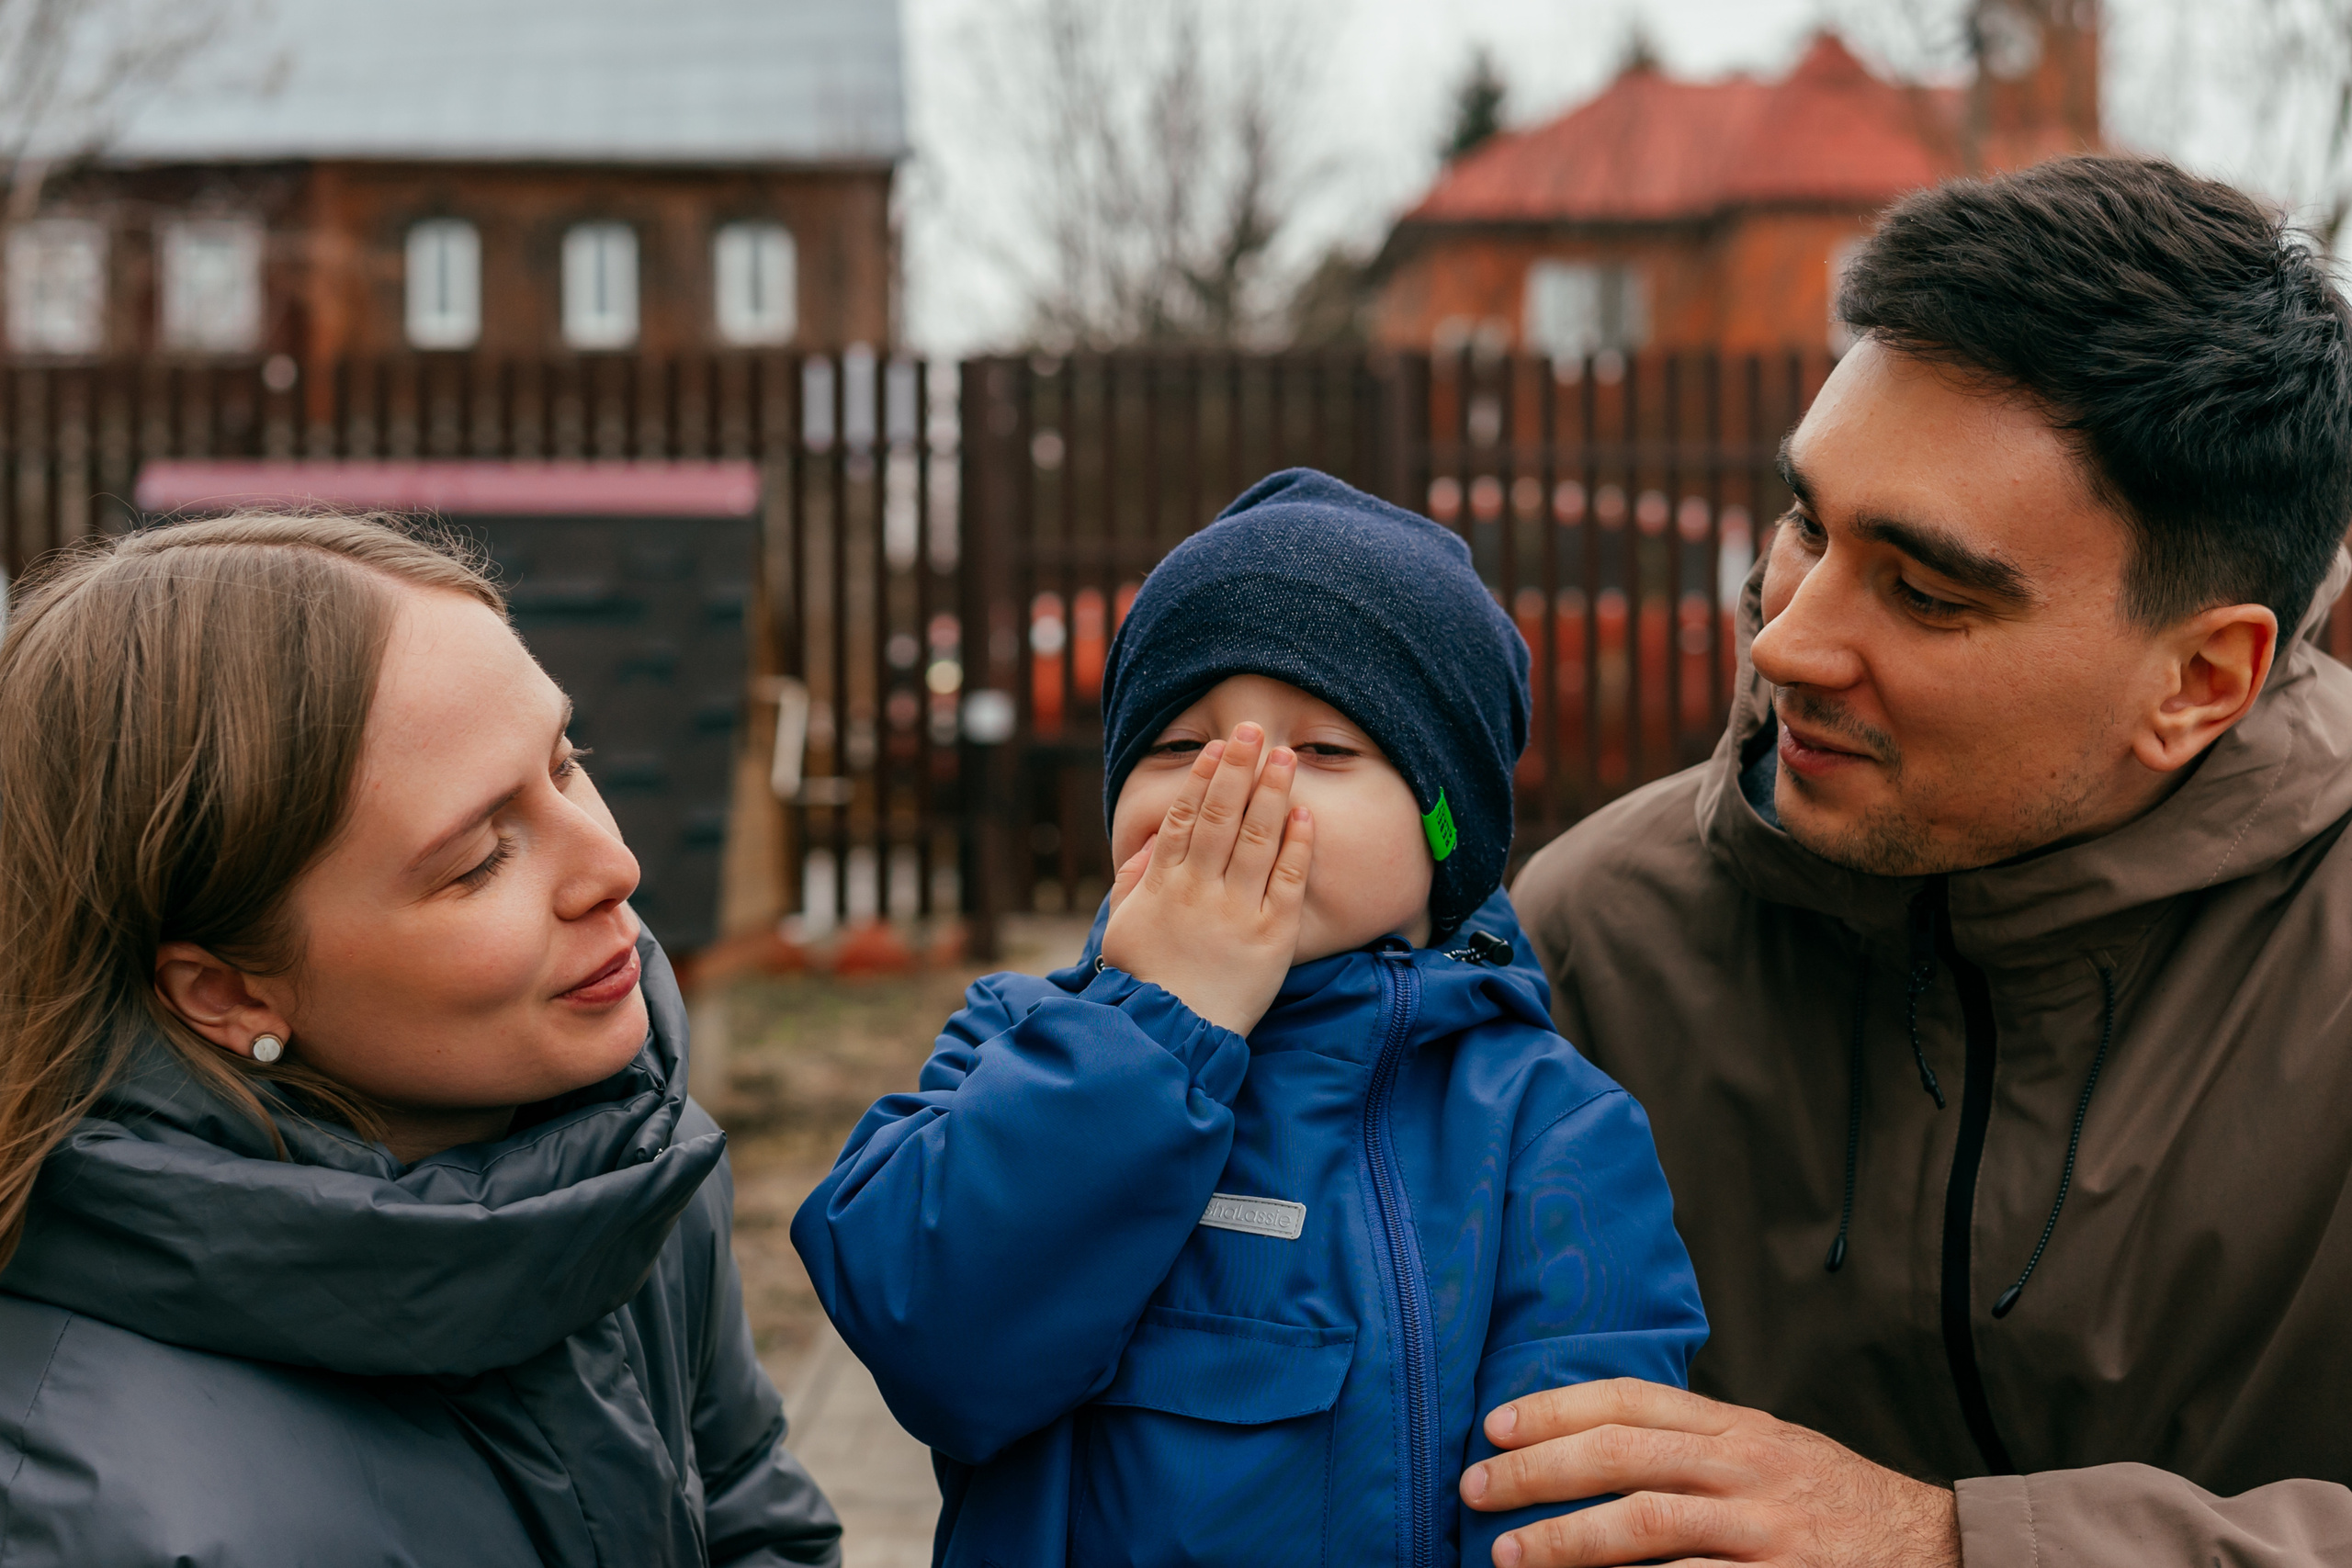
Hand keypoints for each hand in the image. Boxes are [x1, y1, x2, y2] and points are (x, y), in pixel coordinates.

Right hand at [1099, 722, 1313, 1036]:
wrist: (1171, 1037)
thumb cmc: (1143, 984)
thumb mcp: (1122, 929)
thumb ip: (1133, 884)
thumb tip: (1144, 848)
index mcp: (1163, 885)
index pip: (1183, 817)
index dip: (1201, 779)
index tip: (1216, 749)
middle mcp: (1200, 889)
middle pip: (1221, 816)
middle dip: (1238, 769)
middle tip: (1253, 729)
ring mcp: (1237, 910)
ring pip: (1258, 838)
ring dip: (1272, 792)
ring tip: (1285, 756)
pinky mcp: (1271, 935)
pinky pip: (1289, 880)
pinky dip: (1297, 844)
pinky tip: (1305, 812)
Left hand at [1459, 1378, 1959, 1567]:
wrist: (1936, 1549)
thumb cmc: (1833, 1498)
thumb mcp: (1769, 1445)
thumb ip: (1695, 1436)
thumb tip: (1593, 1434)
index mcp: (1738, 1426)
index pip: (1630, 1399)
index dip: (1556, 1408)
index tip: (1494, 1424)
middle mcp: (1746, 1470)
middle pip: (1623, 1457)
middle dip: (1538, 1471)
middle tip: (1477, 1487)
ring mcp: (1763, 1533)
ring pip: (1646, 1525)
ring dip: (1567, 1541)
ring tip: (1509, 1554)